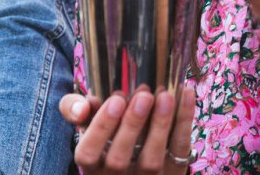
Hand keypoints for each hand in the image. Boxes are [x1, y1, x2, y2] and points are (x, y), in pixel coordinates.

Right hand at [60, 87, 194, 173]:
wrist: (135, 166)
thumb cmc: (106, 135)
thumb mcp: (87, 124)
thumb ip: (74, 109)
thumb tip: (82, 107)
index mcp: (91, 165)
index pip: (88, 154)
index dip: (101, 128)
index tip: (114, 100)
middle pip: (119, 159)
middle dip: (132, 126)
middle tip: (143, 96)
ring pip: (151, 159)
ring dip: (160, 126)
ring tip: (165, 96)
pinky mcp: (172, 173)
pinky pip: (179, 150)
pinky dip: (184, 121)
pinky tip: (185, 94)